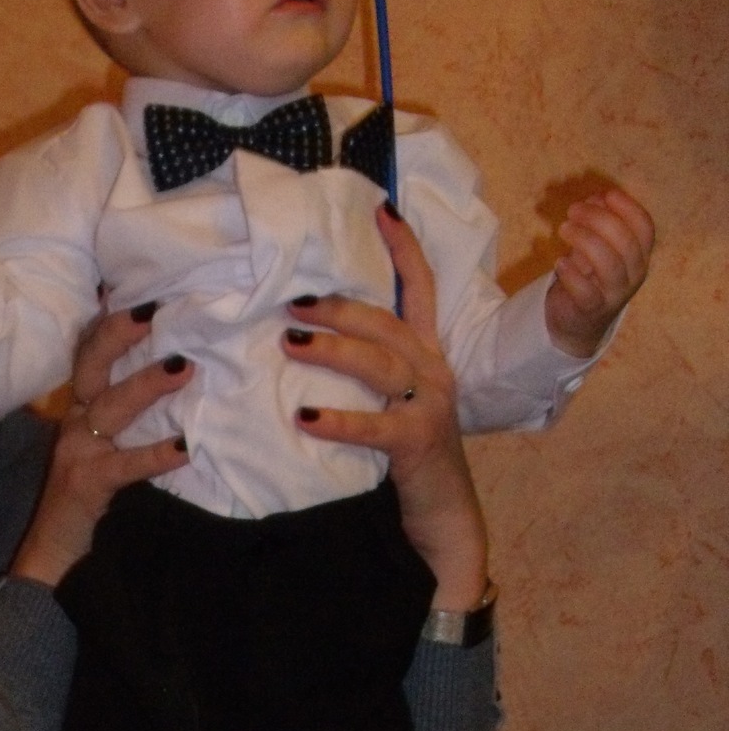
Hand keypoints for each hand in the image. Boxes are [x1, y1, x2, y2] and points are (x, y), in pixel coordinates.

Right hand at [11, 307, 191, 588]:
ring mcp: (77, 450)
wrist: (52, 545)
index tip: (141, 289)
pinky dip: (156, 455)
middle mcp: (74, 420)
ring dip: (147, 384)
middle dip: (120, 334)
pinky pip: (125, 464)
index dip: (110, 320)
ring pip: (110, 406)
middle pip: (91, 364)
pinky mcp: (87, 482)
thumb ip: (125, 412)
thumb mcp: (102, 443)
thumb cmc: (87, 490)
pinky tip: (184, 447)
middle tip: (158, 310)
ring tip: (185, 367)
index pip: (89, 351)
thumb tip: (173, 373)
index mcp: (78, 407)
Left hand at [283, 207, 488, 609]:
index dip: (403, 250)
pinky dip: (340, 421)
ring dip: (332, 349)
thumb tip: (302, 337)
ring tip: (289, 342)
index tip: (380, 210)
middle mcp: (434, 371)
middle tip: (290, 301)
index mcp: (427, 356)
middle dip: (340, 306)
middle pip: (386, 323)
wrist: (443, 520)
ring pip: (381, 362)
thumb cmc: (405, 462)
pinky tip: (305, 419)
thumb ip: (362, 373)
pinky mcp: (420, 443)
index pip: (420, 290)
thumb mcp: (388, 405)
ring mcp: (430, 405)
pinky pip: (376, 426)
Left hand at [545, 186, 653, 358]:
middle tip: (574, 210)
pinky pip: (587, 292)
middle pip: (626, 242)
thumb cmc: (589, 276)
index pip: (645, 228)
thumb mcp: (595, 247)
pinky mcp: (593, 310)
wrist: (577, 322)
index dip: (628, 208)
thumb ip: (598, 224)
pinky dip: (572, 274)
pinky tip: (559, 262)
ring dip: (585, 240)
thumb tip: (596, 197)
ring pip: (609, 264)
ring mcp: (616, 294)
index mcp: (640, 255)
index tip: (606, 194)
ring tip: (564, 229)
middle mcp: (634, 274)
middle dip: (599, 219)